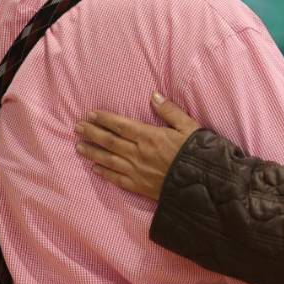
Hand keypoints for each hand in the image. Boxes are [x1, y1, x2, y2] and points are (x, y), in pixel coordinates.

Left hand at [75, 93, 201, 199]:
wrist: (205, 185)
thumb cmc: (198, 154)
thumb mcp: (189, 127)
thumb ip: (170, 111)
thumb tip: (153, 95)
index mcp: (150, 136)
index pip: (120, 125)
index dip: (103, 119)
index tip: (90, 114)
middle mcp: (139, 153)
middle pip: (109, 141)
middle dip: (92, 133)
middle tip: (78, 127)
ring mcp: (137, 171)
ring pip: (108, 160)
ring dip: (92, 152)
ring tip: (79, 146)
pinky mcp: (140, 187)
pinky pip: (117, 179)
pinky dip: (104, 173)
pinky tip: (94, 168)